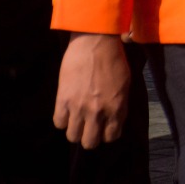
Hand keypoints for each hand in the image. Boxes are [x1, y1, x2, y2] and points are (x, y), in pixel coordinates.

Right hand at [54, 33, 131, 148]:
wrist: (95, 41)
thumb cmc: (113, 59)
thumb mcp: (125, 84)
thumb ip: (119, 105)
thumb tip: (113, 118)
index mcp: (117, 108)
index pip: (111, 136)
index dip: (107, 133)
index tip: (104, 127)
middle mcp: (98, 112)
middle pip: (90, 143)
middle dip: (90, 137)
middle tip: (89, 126)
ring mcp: (79, 107)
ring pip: (73, 136)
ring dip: (75, 130)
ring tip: (76, 119)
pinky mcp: (63, 99)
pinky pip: (59, 122)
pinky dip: (62, 119)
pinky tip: (66, 111)